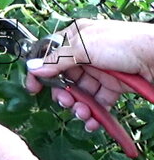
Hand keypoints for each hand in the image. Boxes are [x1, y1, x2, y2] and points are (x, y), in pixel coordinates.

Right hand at [24, 19, 153, 131]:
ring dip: (78, 107)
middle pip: (64, 79)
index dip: (40, 72)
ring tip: (83, 114)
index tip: (34, 88)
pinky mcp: (114, 86)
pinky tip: (93, 122)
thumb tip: (33, 68)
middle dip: (63, 94)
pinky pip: (98, 102)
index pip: (50, 56)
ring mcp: (100, 71)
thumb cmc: (125, 43)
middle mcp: (87, 54)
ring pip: (80, 93)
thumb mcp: (85, 47)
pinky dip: (93, 114)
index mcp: (77, 38)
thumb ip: (57, 60)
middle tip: (66, 102)